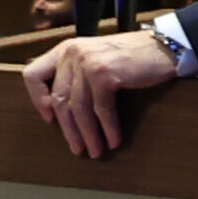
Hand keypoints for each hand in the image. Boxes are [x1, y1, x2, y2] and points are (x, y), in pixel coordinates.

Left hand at [22, 28, 178, 157]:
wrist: (165, 47)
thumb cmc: (131, 58)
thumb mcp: (95, 59)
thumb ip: (75, 74)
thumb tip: (58, 109)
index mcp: (64, 50)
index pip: (32, 75)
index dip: (36, 99)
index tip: (48, 119)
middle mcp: (71, 53)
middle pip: (59, 99)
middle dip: (69, 129)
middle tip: (78, 149)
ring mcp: (87, 62)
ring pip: (79, 108)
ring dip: (88, 134)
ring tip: (96, 151)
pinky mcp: (104, 73)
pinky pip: (101, 109)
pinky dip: (108, 128)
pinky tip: (114, 141)